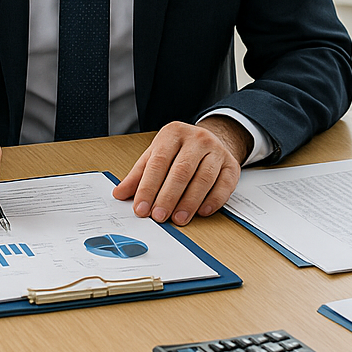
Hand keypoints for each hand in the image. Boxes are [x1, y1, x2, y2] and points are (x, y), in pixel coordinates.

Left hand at [112, 117, 250, 225]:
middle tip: (159, 216)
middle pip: (181, 171)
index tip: (141, 208)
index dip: (148, 187)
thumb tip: (120, 193)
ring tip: (178, 218)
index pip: (158, 162)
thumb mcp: (156, 155)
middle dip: (168, 197)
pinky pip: (224, 185)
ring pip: (203, 178)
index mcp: (173, 133)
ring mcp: (217, 151)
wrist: (213, 139)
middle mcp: (197, 139)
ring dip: (189, 202)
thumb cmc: (180, 150)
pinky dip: (213, 200)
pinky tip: (202, 212)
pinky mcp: (231, 165)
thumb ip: (138, 175)